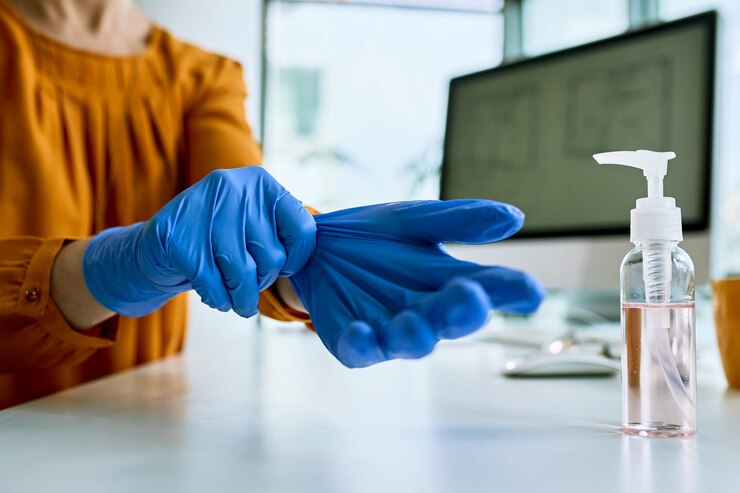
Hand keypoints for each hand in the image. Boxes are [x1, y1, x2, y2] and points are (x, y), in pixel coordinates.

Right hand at [82, 167, 315, 316]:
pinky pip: (213, 283)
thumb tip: (310, 259)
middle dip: (263, 282)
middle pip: (272, 256)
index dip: (295, 259)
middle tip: (249, 286)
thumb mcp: (252, 225)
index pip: (303, 229)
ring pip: (243, 273)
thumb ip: (281, 233)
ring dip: (242, 299)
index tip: (280, 266)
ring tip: (237, 302)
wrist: (156, 249)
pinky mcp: (177, 236)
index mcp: (260, 181)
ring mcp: (202, 208)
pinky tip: (215, 296)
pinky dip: (218, 299)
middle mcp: (232, 186)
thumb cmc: (217, 243)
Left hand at [289, 200, 544, 367]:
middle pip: (453, 320)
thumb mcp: (412, 220)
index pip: (489, 287)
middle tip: (468, 295)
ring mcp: (390, 330)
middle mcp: (427, 311)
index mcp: (448, 281)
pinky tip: (360, 332)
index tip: (530, 291)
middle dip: (462, 312)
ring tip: (412, 322)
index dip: (511, 291)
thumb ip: (458, 221)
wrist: (313, 245)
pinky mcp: (353, 341)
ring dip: (415, 335)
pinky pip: (360, 350)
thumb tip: (515, 217)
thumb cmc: (372, 238)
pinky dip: (361, 344)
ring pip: (412, 342)